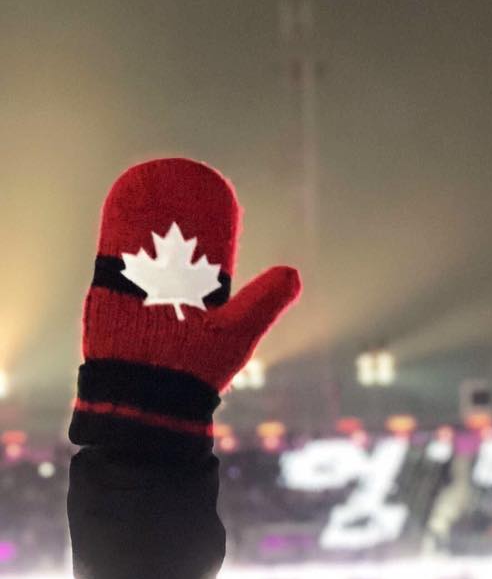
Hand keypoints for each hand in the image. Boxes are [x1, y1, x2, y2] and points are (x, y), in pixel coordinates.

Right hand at [73, 158, 299, 449]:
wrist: (151, 395)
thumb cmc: (198, 370)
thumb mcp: (238, 330)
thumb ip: (265, 301)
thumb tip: (294, 272)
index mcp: (200, 303)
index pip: (203, 258)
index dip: (205, 230)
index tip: (211, 202)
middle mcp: (170, 296)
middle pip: (169, 246)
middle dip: (168, 214)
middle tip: (175, 184)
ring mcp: (139, 294)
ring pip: (141, 246)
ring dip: (142, 214)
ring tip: (148, 184)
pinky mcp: (110, 295)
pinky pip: (112, 255)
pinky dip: (116, 227)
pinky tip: (119, 200)